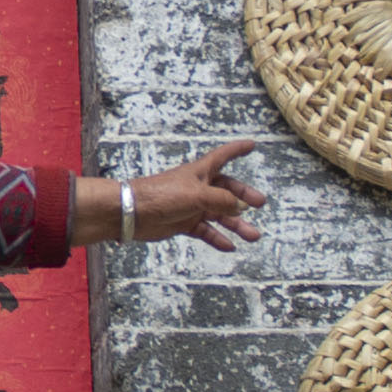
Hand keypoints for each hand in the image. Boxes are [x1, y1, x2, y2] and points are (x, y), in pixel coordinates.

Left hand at [105, 140, 267, 253]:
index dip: (237, 150)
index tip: (252, 145)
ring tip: (253, 236)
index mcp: (200, 172)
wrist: (132, 212)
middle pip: (226, 190)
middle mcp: (198, 187)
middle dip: (243, 197)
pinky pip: (205, 230)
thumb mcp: (197, 195)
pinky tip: (229, 246)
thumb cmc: (162, 195)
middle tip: (259, 204)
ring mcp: (191, 206)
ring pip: (219, 214)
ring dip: (236, 224)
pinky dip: (217, 238)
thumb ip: (221, 200)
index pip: (223, 156)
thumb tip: (240, 207)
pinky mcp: (183, 222)